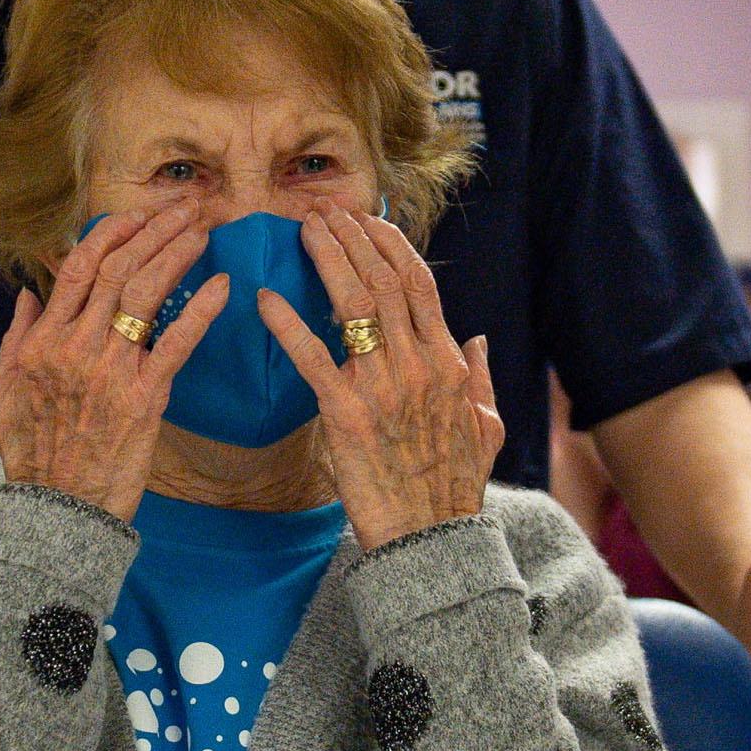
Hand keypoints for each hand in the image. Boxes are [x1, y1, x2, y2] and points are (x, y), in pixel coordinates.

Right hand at [0, 207, 218, 519]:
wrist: (59, 508)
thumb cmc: (32, 454)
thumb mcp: (3, 393)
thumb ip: (14, 339)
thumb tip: (27, 296)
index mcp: (42, 342)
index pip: (78, 268)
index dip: (111, 233)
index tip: (137, 215)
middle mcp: (75, 347)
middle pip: (117, 270)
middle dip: (154, 231)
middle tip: (185, 209)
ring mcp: (110, 370)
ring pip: (146, 293)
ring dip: (177, 255)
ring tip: (202, 231)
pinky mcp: (144, 398)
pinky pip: (176, 344)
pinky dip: (200, 310)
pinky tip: (222, 286)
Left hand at [257, 205, 499, 546]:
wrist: (430, 538)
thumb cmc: (454, 486)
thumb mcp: (487, 427)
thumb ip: (481, 377)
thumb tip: (480, 338)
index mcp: (448, 363)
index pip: (419, 284)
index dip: (390, 244)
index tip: (365, 220)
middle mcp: (418, 364)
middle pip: (384, 280)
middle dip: (352, 238)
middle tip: (323, 212)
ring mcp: (383, 386)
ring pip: (352, 303)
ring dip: (325, 259)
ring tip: (302, 230)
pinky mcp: (346, 414)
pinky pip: (311, 358)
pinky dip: (286, 323)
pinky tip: (263, 297)